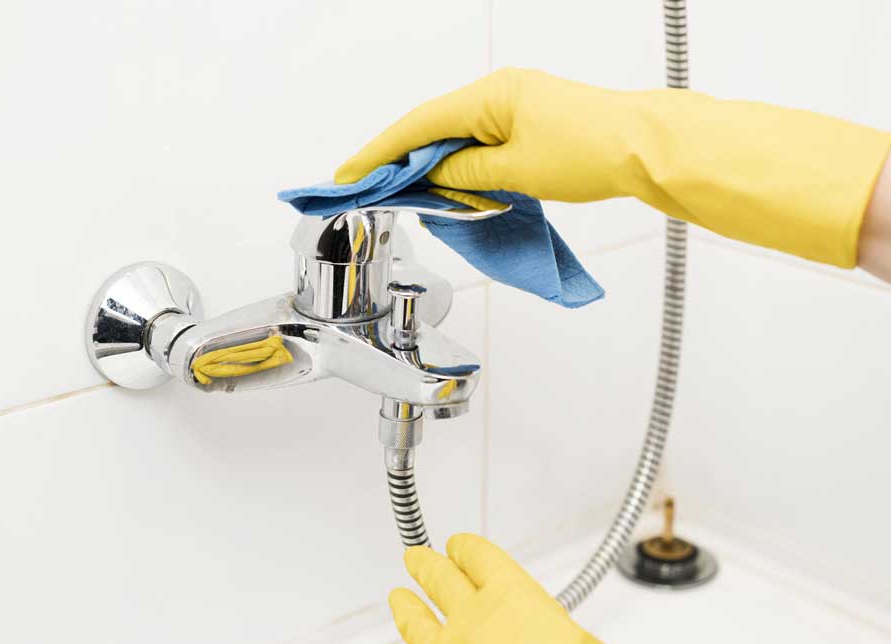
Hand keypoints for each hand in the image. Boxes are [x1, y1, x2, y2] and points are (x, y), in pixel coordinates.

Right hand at [337, 67, 890, 268]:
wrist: (648, 149)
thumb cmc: (590, 152)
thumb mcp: (514, 171)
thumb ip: (463, 175)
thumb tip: (431, 177)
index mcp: (490, 95)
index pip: (419, 126)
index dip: (379, 153)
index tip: (348, 175)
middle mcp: (499, 92)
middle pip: (434, 128)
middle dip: (401, 160)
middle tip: (370, 190)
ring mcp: (516, 105)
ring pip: (458, 137)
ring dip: (434, 167)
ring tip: (408, 197)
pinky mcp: (531, 122)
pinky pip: (481, 142)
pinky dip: (462, 165)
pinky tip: (452, 187)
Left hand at [382, 533, 618, 643]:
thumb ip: (563, 634)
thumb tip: (565, 641)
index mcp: (511, 596)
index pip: (480, 557)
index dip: (466, 548)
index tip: (458, 545)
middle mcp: (471, 617)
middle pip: (440, 579)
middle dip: (426, 566)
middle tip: (415, 558)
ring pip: (417, 623)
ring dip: (406, 609)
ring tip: (397, 598)